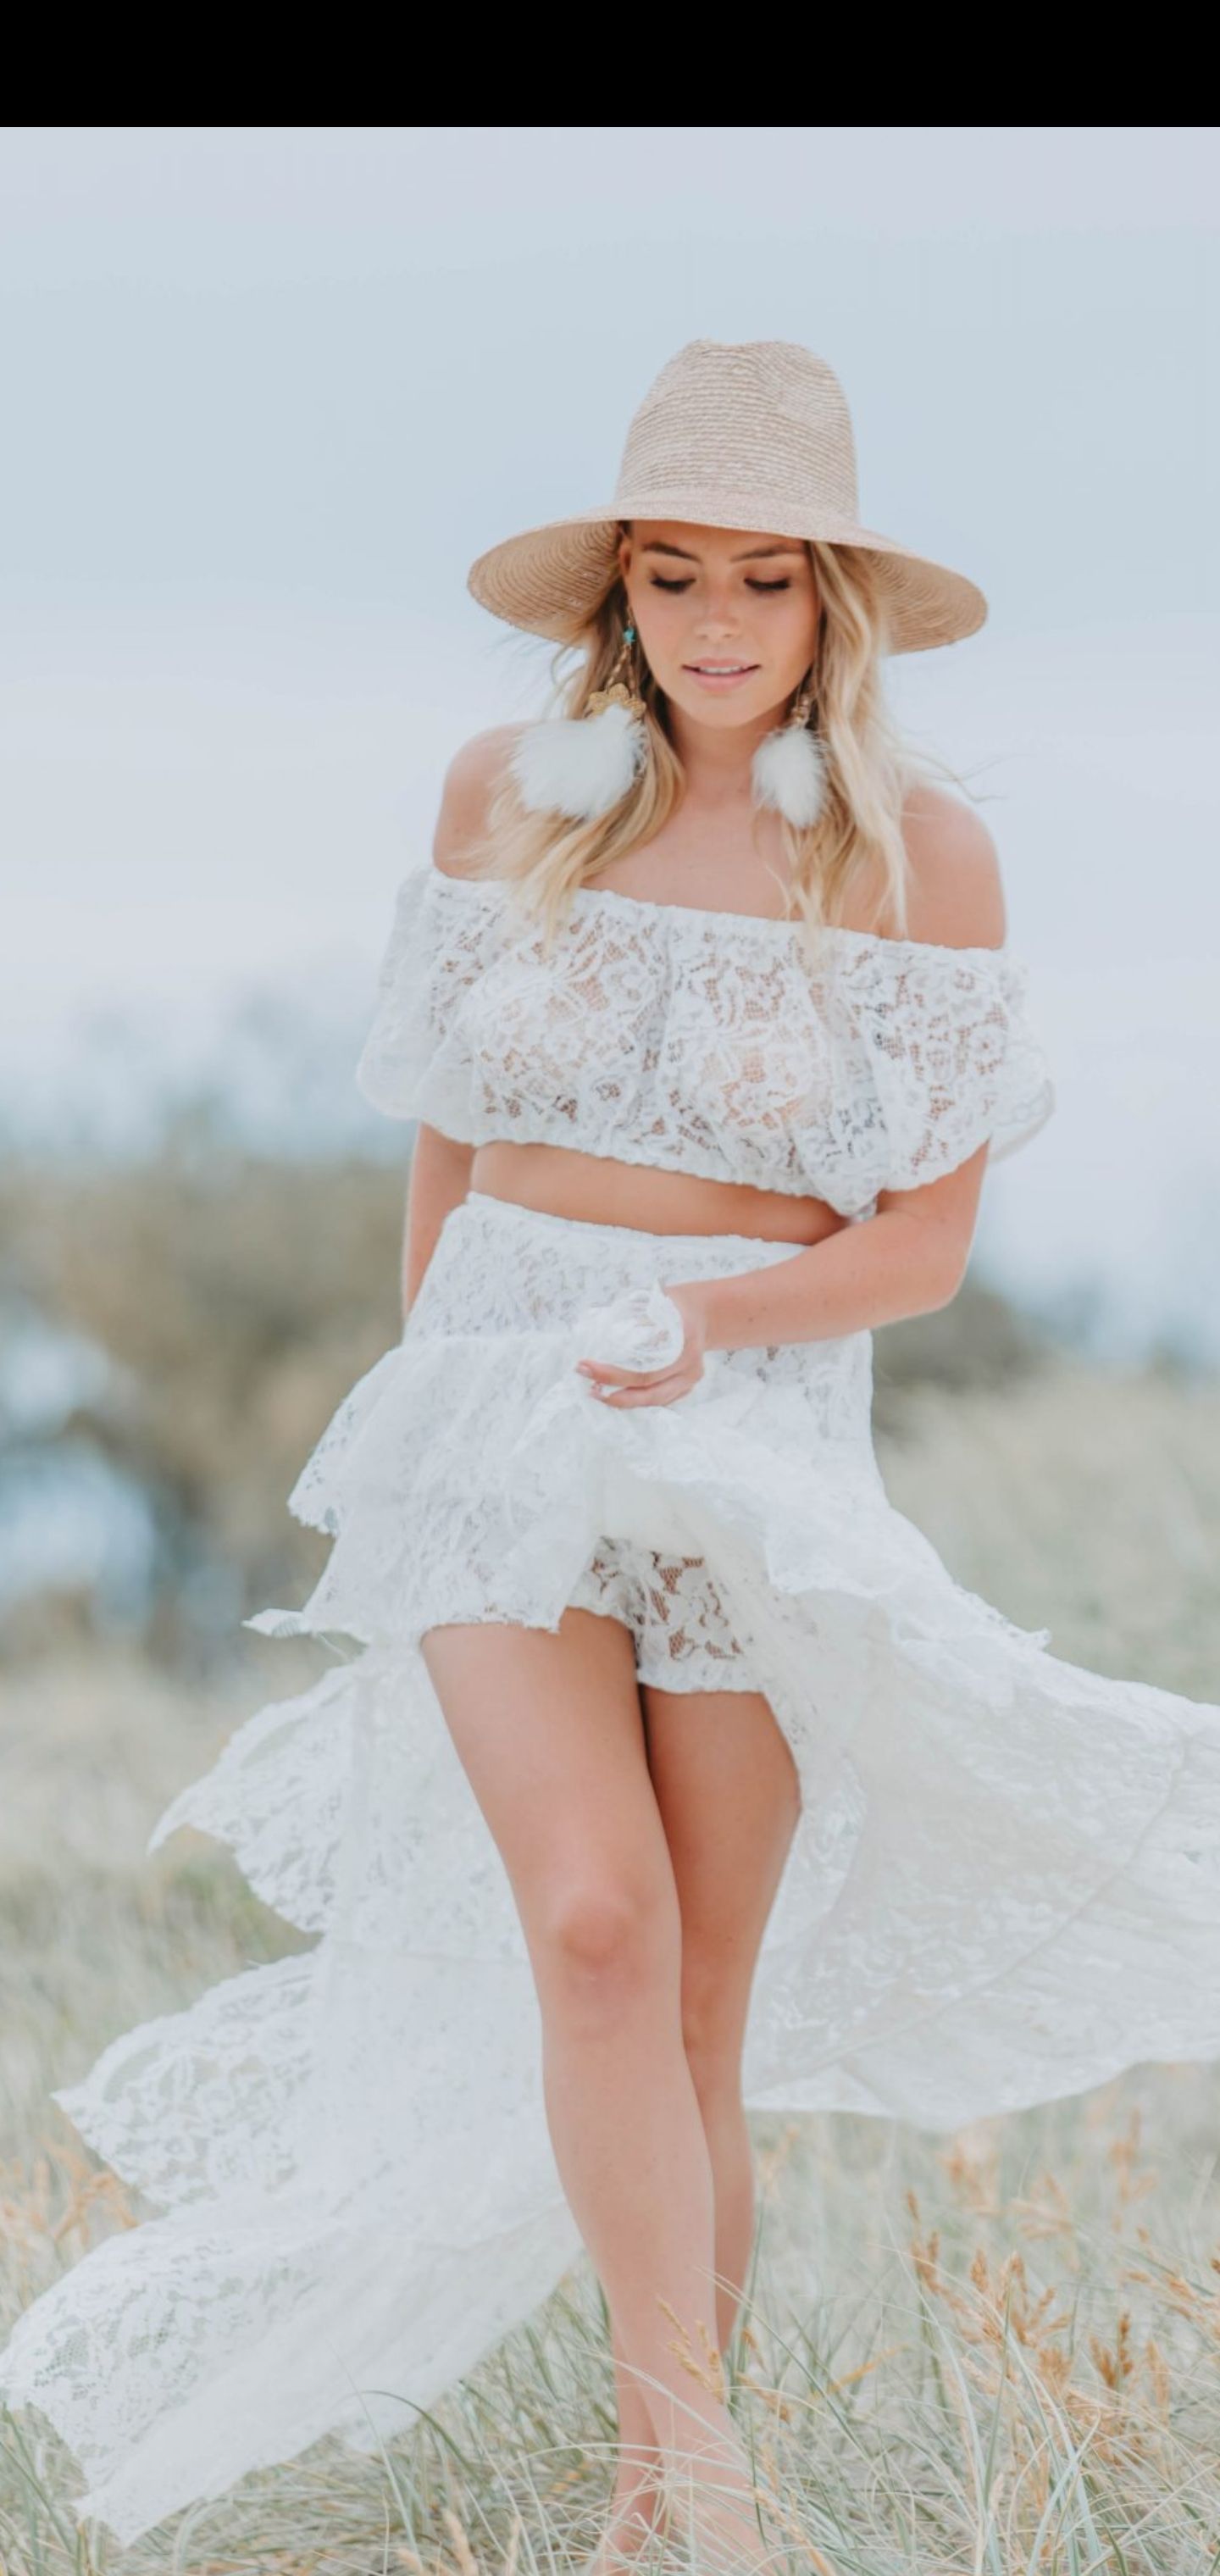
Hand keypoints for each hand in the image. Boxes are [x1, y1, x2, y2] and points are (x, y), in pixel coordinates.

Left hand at [576, 1283, 708, 1408]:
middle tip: (588, 1386)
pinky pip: (661, 1399)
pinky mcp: (688, 1386)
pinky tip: (616, 1395)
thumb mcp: (653, 1301)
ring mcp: (691, 1377)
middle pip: (649, 1388)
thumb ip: (631, 1317)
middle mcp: (690, 1362)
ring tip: (598, 1394)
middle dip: (614, 1391)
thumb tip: (592, 1332)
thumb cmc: (672, 1305)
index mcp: (682, 1336)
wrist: (704, 1314)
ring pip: (655, 1399)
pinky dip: (638, 1400)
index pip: (644, 1364)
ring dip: (624, 1400)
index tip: (585, 1365)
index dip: (613, 1372)